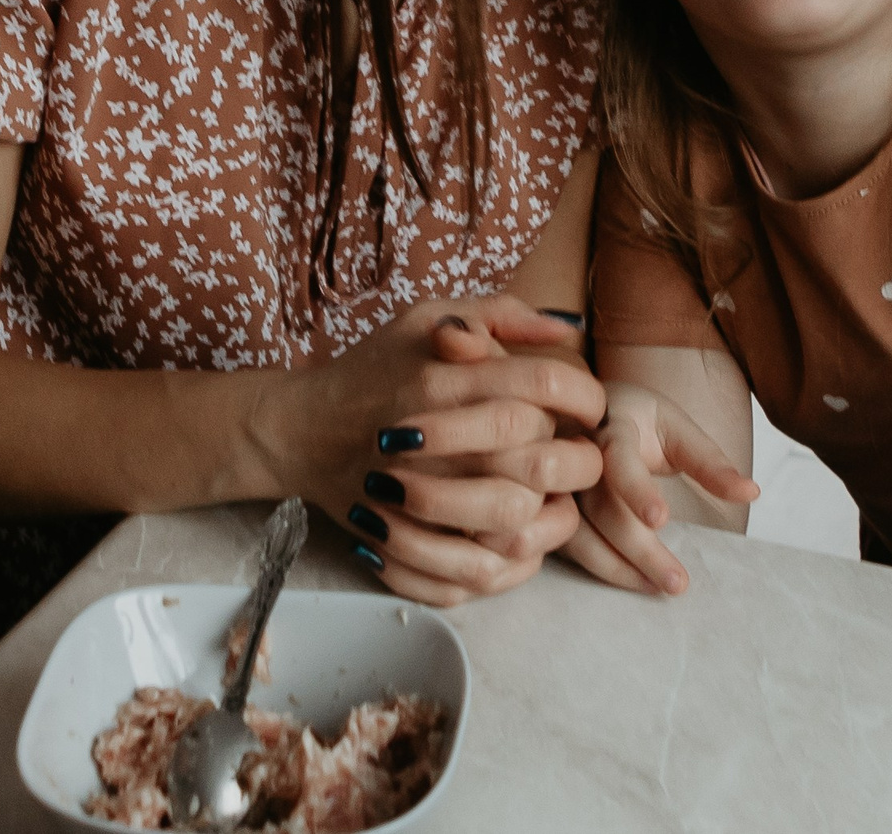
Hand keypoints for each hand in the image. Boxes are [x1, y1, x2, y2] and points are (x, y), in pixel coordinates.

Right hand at [249, 295, 606, 605]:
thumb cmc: (374, 368)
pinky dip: (509, 567)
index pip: (545, 384)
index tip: (592, 408)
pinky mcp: (400, 549)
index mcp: (443, 378)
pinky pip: (476, 575)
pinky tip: (517, 542)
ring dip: (552, 519)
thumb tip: (569, 328)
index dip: (586, 397)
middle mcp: (431, 439)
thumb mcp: (428, 318)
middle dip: (581, 462)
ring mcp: (412, 501)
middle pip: (542, 461)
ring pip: (516, 525)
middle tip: (583, 459)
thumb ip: (501, 315)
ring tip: (555, 503)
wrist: (299, 431)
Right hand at [561, 381, 758, 595]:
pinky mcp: (547, 507)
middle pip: (602, 509)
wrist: (583, 406)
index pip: (619, 459)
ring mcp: (556, 484)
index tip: (661, 520)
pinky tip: (628, 580)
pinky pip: (565, 544)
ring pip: (578, 534)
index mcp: (610, 427)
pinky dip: (596, 566)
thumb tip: (752, 493)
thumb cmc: (638, 417)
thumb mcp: (676, 427)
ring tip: (658, 588)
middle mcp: (574, 457)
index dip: (636, 489)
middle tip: (677, 583)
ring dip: (617, 567)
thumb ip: (710, 461)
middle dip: (640, 550)